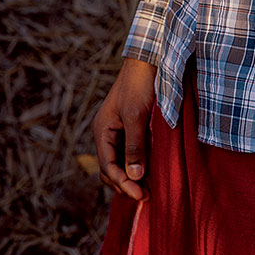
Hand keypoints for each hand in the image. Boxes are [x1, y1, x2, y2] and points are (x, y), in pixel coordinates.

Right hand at [92, 57, 156, 200]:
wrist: (150, 59)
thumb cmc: (140, 85)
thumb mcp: (136, 116)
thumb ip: (135, 147)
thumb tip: (134, 177)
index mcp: (102, 130)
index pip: (108, 167)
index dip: (123, 184)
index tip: (141, 195)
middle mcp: (107, 132)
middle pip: (111, 168)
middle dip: (126, 183)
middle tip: (146, 195)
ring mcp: (119, 130)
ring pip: (121, 161)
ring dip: (133, 175)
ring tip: (150, 187)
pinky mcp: (132, 126)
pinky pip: (132, 151)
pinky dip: (139, 163)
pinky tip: (152, 170)